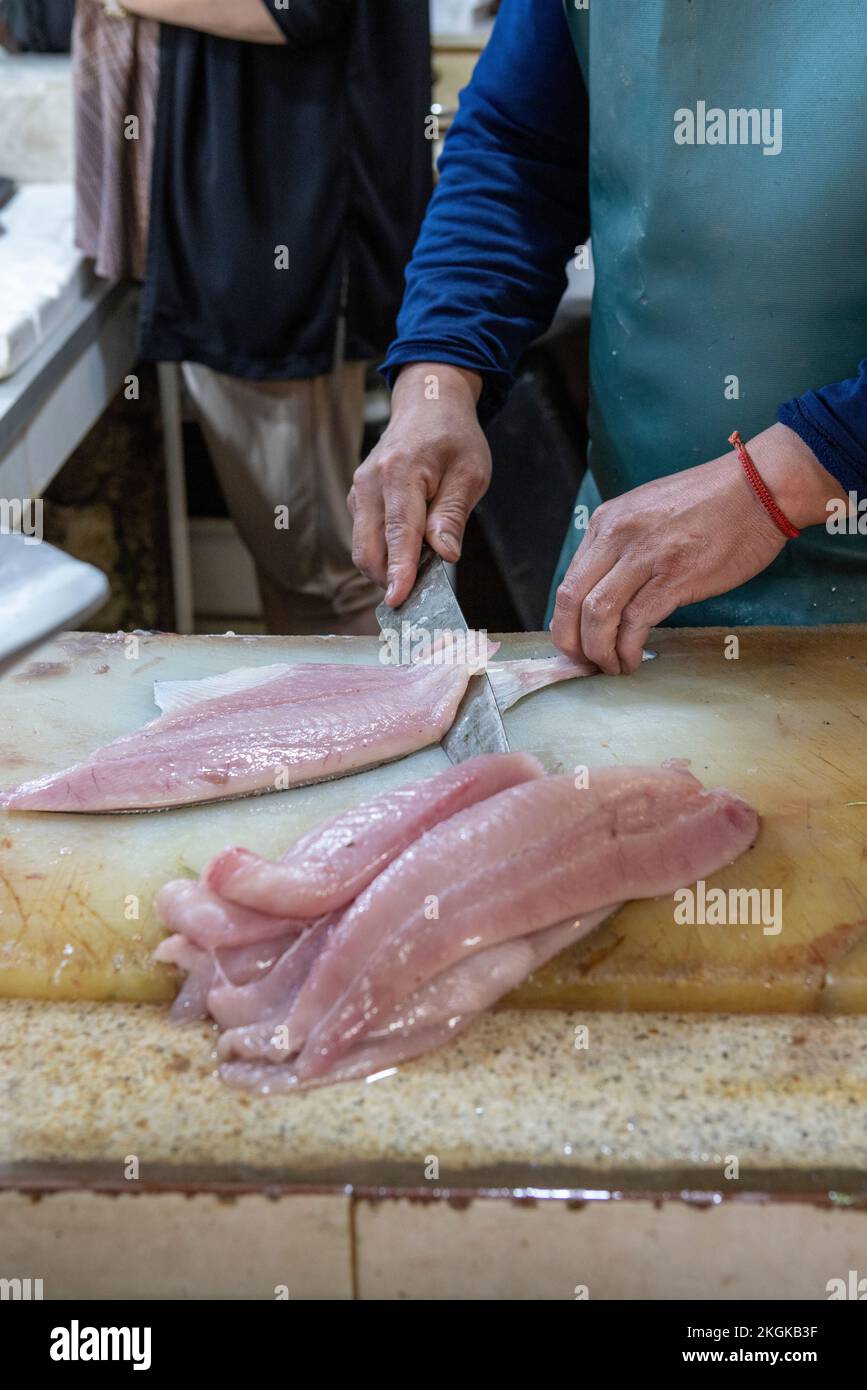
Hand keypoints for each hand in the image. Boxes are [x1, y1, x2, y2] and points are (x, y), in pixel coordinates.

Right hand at [349, 363, 490, 604]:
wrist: (427, 405)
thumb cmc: (452, 437)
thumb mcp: (470, 473)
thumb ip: (452, 515)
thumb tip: (444, 555)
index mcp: (400, 473)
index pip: (397, 532)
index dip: (398, 570)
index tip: (397, 599)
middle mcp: (370, 483)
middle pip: (368, 549)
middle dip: (389, 578)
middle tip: (420, 592)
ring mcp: (359, 492)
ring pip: (363, 548)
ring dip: (387, 567)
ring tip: (421, 565)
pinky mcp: (358, 500)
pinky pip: (365, 537)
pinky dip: (384, 552)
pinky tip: (410, 548)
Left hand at [551, 423, 845, 673]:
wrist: (760, 486)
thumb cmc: (712, 503)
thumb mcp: (649, 513)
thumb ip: (623, 546)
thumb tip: (607, 590)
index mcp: (608, 522)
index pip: (568, 582)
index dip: (566, 623)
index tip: (576, 645)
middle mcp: (617, 536)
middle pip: (571, 600)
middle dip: (571, 643)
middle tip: (585, 665)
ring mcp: (645, 556)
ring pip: (596, 615)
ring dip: (597, 651)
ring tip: (611, 668)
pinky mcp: (675, 577)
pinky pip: (635, 622)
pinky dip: (627, 649)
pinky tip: (633, 661)